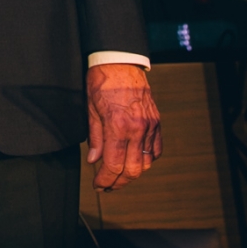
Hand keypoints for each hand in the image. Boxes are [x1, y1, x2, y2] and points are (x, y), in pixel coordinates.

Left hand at [86, 63, 161, 190]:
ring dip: (133, 173)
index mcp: (118, 126)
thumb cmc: (102, 81)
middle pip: (132, 170)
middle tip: (107, 185)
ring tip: (119, 176)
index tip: (98, 185)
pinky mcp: (156, 122)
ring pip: (146, 163)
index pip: (113, 165)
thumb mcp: (90, 108)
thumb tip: (94, 160)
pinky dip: (147, 160)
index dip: (105, 179)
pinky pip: (156, 150)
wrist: (121, 61)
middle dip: (119, 182)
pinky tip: (135, 161)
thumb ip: (94, 137)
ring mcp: (149, 126)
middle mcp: (137, 129)